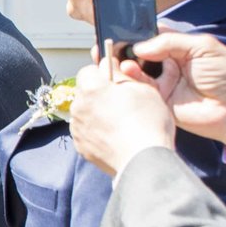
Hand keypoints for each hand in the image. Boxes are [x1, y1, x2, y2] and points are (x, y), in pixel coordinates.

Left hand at [67, 59, 178, 175]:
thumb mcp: (144, 88)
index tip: (116, 80)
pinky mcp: (80, 146)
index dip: (104, 73)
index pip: (89, 70)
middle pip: (86, 92)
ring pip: (86, 112)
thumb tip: (110, 65)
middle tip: (124, 103)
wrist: (143, 160)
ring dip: (98, 113)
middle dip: (101, 94)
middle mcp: (78, 106)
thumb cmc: (148, 123)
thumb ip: (122, 73)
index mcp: (91, 88)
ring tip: (122, 122)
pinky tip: (116, 136)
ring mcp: (77, 128)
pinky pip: (87, 131)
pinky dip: (98, 131)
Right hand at [130, 30, 225, 147]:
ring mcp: (161, 81)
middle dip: (127, 49)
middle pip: (139, 53)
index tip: (123, 30)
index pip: (152, 35)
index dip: (138, 33)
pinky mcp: (158, 99)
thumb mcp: (203, 47)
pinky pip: (140, 88)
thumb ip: (171, 42)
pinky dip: (131, 80)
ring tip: (122, 61)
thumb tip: (138, 47)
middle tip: (116, 46)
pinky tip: (128, 72)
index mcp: (178, 47)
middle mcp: (166, 63)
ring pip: (135, 70)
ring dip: (126, 64)